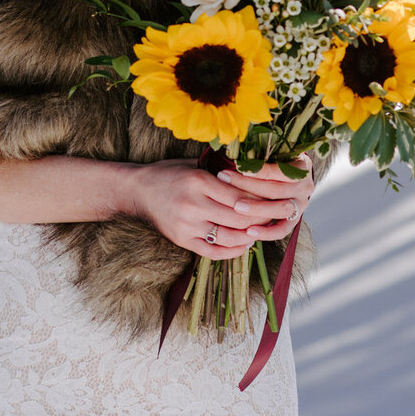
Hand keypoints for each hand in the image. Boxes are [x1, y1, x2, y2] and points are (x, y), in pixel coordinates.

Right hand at [126, 153, 312, 259]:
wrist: (138, 190)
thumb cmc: (169, 173)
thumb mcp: (194, 163)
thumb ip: (220, 168)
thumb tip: (253, 171)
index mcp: (197, 181)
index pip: (238, 196)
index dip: (259, 201)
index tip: (275, 200)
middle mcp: (192, 204)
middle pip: (237, 217)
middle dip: (260, 219)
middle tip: (276, 217)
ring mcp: (186, 225)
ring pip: (228, 237)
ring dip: (249, 236)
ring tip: (262, 230)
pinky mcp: (181, 240)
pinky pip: (213, 251)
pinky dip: (233, 250)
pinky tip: (244, 244)